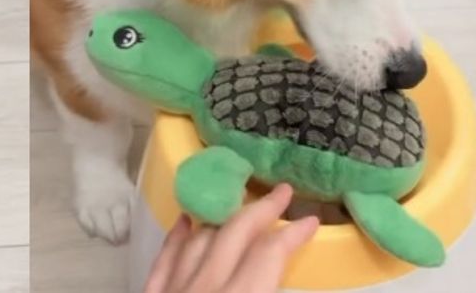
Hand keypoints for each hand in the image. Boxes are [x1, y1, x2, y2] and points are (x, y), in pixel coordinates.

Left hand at [145, 184, 319, 292]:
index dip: (294, 233)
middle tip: (282, 192)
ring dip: (221, 218)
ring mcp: (174, 290)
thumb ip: (269, 287)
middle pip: (234, 234)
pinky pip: (164, 260)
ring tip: (238, 201)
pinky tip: (184, 222)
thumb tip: (279, 273)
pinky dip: (176, 237)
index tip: (311, 220)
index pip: (270, 252)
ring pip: (199, 239)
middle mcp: (206, 286)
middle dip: (261, 209)